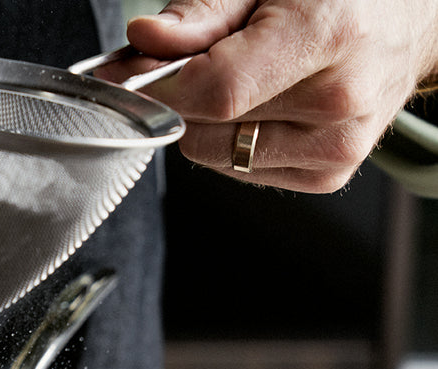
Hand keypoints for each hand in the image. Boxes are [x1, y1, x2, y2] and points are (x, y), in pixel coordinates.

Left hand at [124, 0, 437, 190]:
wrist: (411, 21)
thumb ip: (202, 12)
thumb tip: (143, 41)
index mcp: (328, 38)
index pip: (216, 90)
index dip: (162, 84)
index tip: (134, 67)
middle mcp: (338, 102)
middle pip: (208, 126)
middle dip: (179, 95)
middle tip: (192, 60)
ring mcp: (336, 147)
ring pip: (214, 154)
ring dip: (205, 120)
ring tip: (241, 76)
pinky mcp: (327, 176)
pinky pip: (239, 169)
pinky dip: (230, 140)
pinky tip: (262, 105)